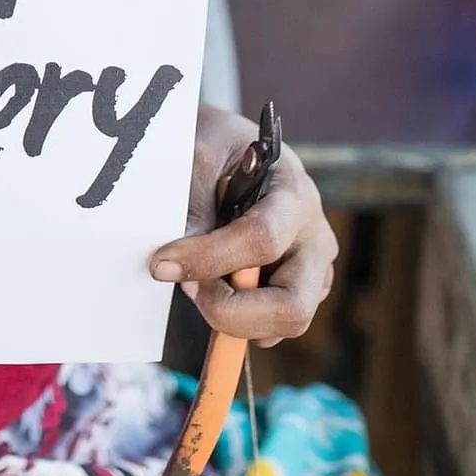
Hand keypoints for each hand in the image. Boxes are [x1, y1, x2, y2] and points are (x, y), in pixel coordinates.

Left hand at [149, 104, 336, 345]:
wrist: (236, 148)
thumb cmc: (219, 148)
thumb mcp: (200, 155)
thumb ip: (192, 206)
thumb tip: (177, 266)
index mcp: (294, 195)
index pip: (262, 239)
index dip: (208, 259)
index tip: (161, 264)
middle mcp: (314, 239)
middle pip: (293, 306)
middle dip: (232, 313)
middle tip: (189, 289)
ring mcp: (312, 271)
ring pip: (283, 324)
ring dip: (232, 316)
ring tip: (198, 280)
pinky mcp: (299, 291)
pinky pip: (269, 327)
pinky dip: (235, 318)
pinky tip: (212, 284)